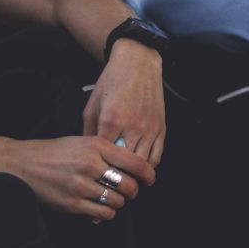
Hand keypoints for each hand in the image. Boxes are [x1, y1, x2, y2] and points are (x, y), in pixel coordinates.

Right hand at [6, 135, 156, 218]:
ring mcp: (80, 185)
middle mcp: (90, 164)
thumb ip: (107, 151)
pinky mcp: (72, 203)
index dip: (148, 173)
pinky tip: (101, 206)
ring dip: (119, 202)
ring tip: (112, 197)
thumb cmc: (54, 152)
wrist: (24, 165)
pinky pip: (102, 213)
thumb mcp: (82, 141)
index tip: (150, 179)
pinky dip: (107, 212)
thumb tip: (133, 165)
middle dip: (133, 190)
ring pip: (117, 201)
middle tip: (129, 190)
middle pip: (128, 185)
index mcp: (96, 146)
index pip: (134, 162)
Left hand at [84, 43, 165, 168]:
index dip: (99, 169)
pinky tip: (140, 168)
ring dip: (134, 175)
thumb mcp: (92, 104)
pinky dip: (148, 167)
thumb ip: (88, 131)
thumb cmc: (112, 82)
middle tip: (110, 184)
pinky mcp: (161, 128)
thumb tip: (87, 153)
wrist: (138, 63)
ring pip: (143, 165)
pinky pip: (157, 156)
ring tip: (125, 179)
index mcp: (111, 121)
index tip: (95, 176)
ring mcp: (149, 129)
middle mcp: (133, 127)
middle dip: (117, 177)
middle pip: (125, 165)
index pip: (105, 156)